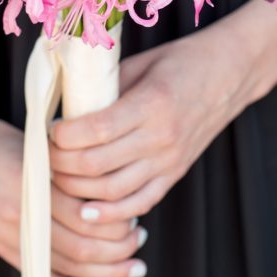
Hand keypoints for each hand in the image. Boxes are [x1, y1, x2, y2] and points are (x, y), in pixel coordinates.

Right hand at [0, 99, 147, 276]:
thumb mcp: (37, 146)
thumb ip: (69, 168)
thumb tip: (113, 188)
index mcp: (33, 186)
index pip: (88, 215)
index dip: (118, 220)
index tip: (135, 214)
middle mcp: (22, 217)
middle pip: (84, 246)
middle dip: (120, 248)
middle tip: (140, 238)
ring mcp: (11, 238)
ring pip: (69, 267)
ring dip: (106, 271)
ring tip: (133, 265)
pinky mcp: (5, 251)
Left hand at [48, 22, 253, 227]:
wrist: (230, 74)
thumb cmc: (180, 62)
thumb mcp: (138, 65)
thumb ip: (105, 89)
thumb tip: (64, 110)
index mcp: (152, 104)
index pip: (96, 131)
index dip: (64, 136)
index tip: (50, 130)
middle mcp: (162, 138)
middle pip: (97, 166)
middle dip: (61, 165)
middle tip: (47, 155)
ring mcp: (170, 161)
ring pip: (113, 192)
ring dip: (78, 191)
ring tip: (59, 179)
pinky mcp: (175, 175)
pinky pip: (139, 203)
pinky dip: (110, 213)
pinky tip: (87, 210)